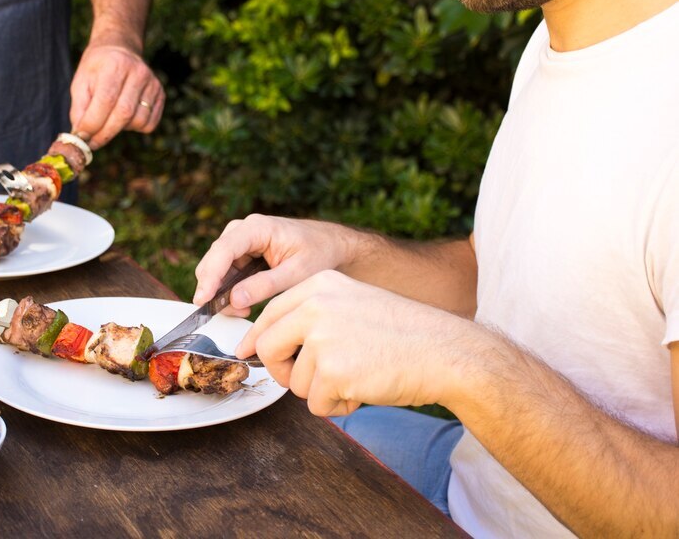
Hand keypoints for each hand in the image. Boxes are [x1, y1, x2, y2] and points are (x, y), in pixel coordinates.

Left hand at [69, 43, 164, 148]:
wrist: (120, 49)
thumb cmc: (97, 69)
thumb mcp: (80, 82)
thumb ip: (79, 109)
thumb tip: (81, 137)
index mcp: (115, 65)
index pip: (106, 101)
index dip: (93, 123)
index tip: (81, 138)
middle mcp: (137, 72)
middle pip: (124, 114)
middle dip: (105, 134)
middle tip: (92, 143)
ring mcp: (152, 83)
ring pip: (138, 122)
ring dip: (120, 129)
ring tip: (110, 118)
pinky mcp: (160, 93)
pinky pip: (149, 124)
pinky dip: (134, 127)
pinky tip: (125, 117)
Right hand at [192, 215, 363, 316]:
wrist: (332, 245)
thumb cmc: (320, 253)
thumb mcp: (297, 273)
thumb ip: (266, 285)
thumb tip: (234, 299)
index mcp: (257, 228)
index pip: (224, 250)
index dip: (211, 276)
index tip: (203, 300)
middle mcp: (243, 230)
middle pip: (214, 260)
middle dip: (216, 289)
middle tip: (234, 313)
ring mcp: (240, 241)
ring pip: (215, 268)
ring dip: (222, 292)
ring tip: (244, 310)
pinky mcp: (241, 253)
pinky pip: (225, 273)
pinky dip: (229, 290)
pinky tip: (244, 304)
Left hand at [236, 269, 475, 415]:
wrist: (446, 352)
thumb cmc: (403, 333)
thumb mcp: (353, 303)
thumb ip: (312, 316)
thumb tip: (265, 343)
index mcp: (319, 284)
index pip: (270, 313)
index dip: (256, 338)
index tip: (246, 353)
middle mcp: (315, 306)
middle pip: (267, 348)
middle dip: (281, 371)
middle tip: (306, 381)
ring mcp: (322, 338)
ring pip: (293, 382)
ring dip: (320, 392)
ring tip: (356, 379)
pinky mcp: (333, 371)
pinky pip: (315, 404)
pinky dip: (337, 407)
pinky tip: (363, 391)